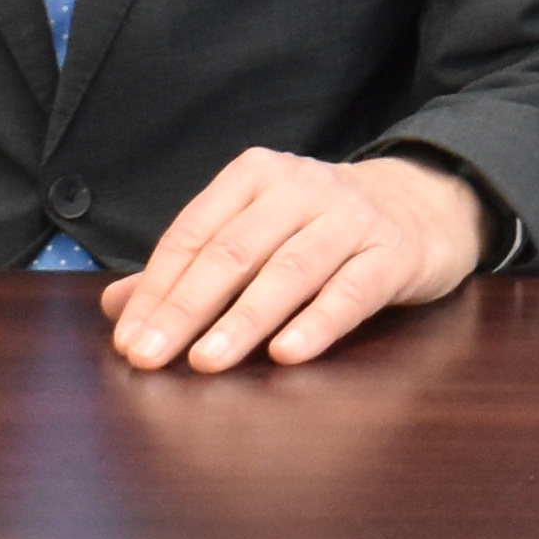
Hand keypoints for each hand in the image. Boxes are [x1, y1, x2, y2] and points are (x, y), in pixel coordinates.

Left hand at [101, 149, 490, 371]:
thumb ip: (188, 267)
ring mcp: (351, 218)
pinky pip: (351, 290)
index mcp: (256, 177)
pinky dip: (317, 322)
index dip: (157, 289)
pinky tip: (287, 354)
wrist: (423, 204)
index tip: (129, 340)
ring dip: (244, 318)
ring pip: (290, 269)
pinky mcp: (393, 253)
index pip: (193, 233)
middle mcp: (301, 187)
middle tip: (150, 358)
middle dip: (186, 308)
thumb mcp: (254, 232)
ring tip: (206, 361)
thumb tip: (115, 306)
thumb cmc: (319, 227)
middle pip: (233, 251)